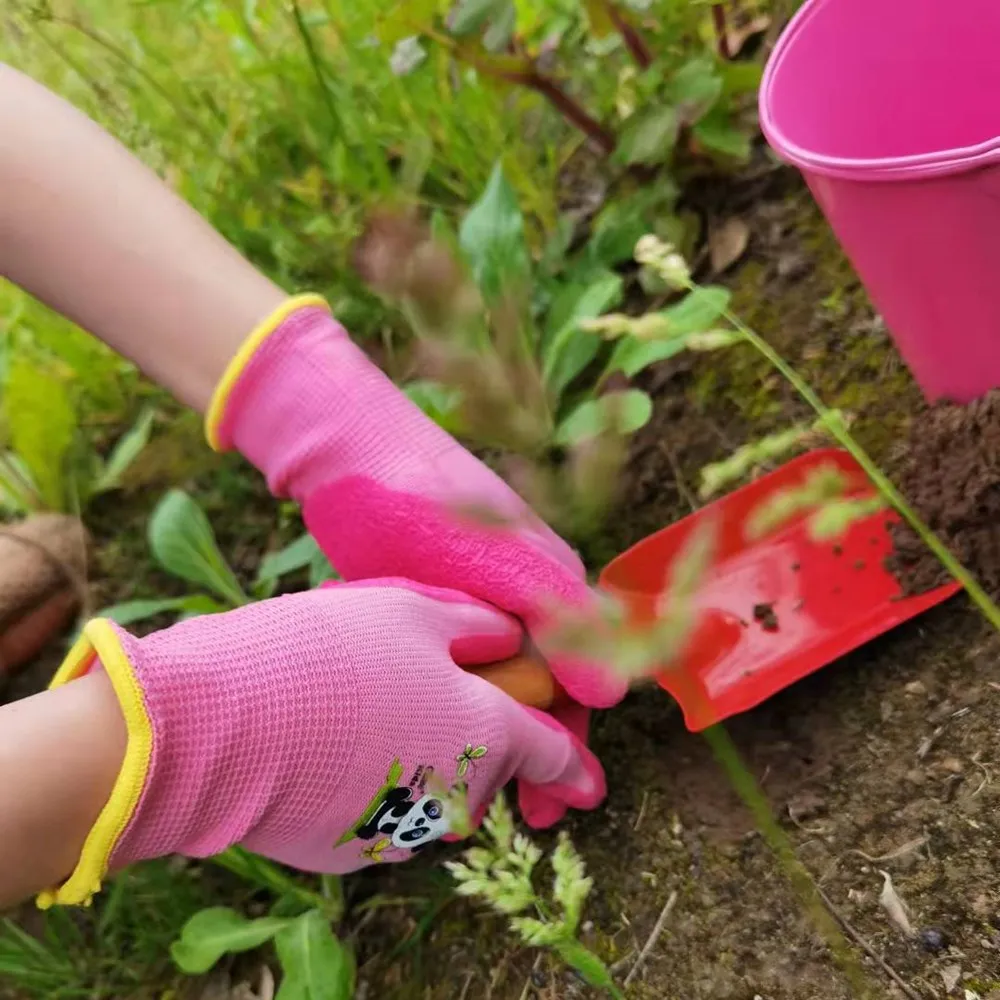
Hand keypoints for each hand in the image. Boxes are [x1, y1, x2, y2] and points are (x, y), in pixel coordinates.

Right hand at [40, 580, 603, 907]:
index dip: (575, 765)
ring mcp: (404, 829)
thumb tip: (508, 637)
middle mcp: (457, 792)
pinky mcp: (352, 850)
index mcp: (485, 730)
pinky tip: (330, 746)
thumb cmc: (324, 652)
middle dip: (474, 742)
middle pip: (487, 769)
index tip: (591, 785)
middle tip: (420, 696)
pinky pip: (385, 813)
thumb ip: (474, 626)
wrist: (220, 727)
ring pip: (436, 793)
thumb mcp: (408, 609)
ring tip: (362, 712)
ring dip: (422, 760)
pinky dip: (376, 784)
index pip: (552, 753)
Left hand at [207, 298, 627, 825]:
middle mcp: (524, 598)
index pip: (583, 683)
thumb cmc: (423, 503)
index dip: (570, 746)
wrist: (345, 455)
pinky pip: (460, 670)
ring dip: (495, 739)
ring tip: (473, 795)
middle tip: (517, 819)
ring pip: (501, 686)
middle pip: (543, 693)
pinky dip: (457, 710)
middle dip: (534, 756)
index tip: (555, 805)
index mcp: (553, 587)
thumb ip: (555, 617)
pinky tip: (436, 740)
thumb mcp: (496, 558)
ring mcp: (479, 602)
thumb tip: (609, 695)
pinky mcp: (434, 606)